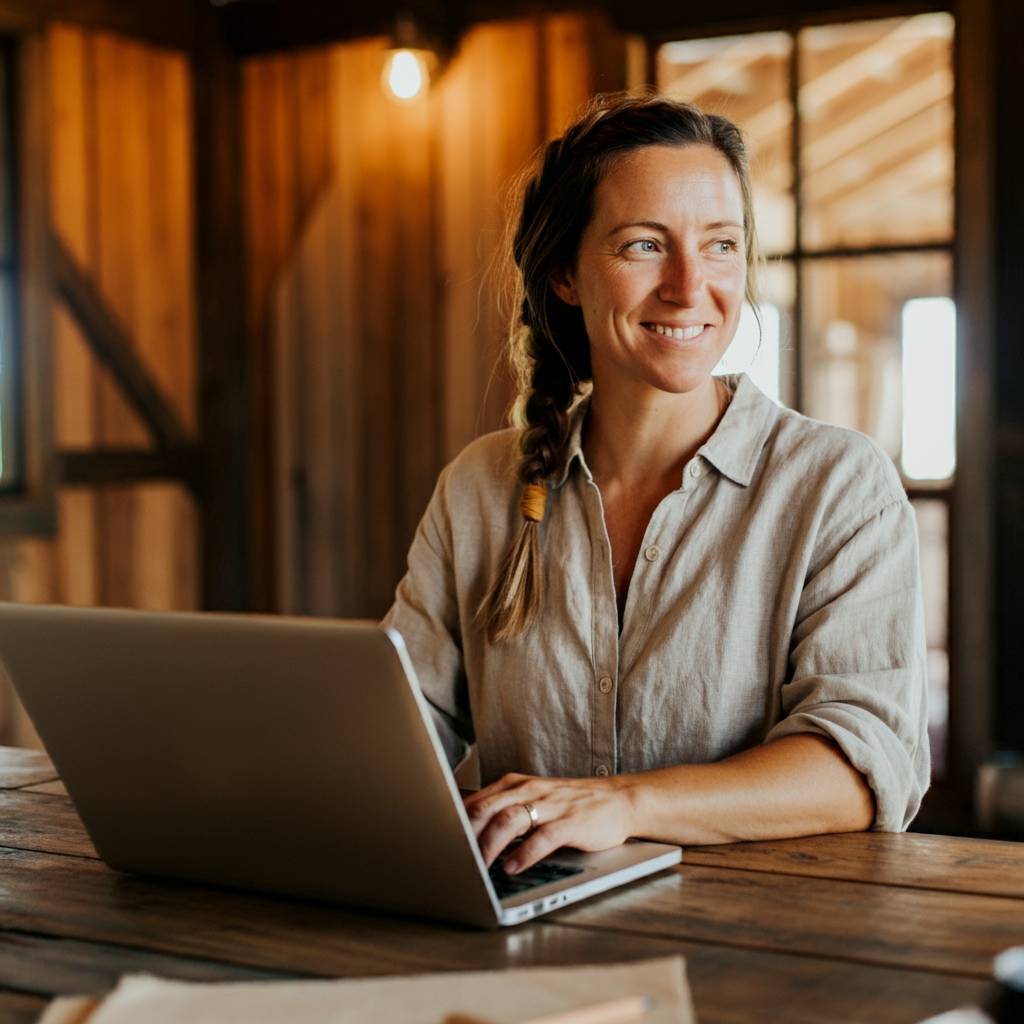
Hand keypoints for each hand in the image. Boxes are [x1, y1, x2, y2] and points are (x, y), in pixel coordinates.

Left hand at [462, 772, 635, 873]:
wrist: (617, 799)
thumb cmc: (569, 803)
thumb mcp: (532, 799)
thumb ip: (502, 810)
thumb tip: (465, 831)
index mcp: (515, 784)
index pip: (476, 801)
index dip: (454, 824)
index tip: (439, 845)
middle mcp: (529, 791)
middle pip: (487, 809)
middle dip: (466, 836)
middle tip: (451, 860)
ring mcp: (550, 805)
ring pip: (510, 821)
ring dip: (490, 846)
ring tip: (478, 868)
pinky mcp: (570, 822)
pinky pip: (542, 838)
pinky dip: (524, 854)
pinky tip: (513, 868)